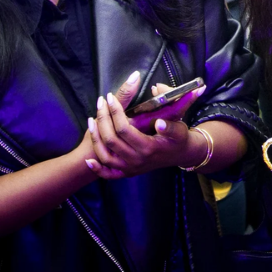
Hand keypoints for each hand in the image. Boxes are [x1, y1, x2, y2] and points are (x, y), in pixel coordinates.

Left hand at [85, 75, 205, 179]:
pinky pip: (108, 174)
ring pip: (105, 155)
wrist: (182, 155)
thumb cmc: (180, 138)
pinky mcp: (127, 173)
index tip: (110, 98)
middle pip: (111, 140)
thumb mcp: (180, 129)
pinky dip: (97, 168)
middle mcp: (137, 160)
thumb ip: (171, 126)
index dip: (115, 112)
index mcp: (149, 147)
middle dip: (103, 119)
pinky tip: (89, 159)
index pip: (124, 129)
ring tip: (92, 119)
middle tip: (100, 103)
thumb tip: (158, 123)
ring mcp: (130, 168)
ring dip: (95, 137)